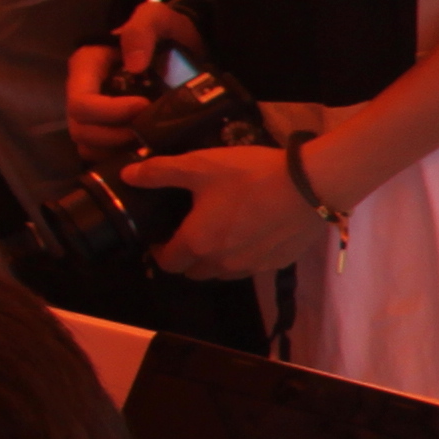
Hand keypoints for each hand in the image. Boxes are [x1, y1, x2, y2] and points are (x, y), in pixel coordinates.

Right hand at [64, 0, 204, 165]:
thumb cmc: (167, 28)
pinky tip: (147, 150)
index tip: (143, 107)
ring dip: (117, 150)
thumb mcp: (156, 17)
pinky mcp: (110, 127)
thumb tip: (133, 65)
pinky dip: (120, 157)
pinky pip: (103, 153)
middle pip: (81, 129)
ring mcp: (95, 112)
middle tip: (149, 131)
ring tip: (149, 142)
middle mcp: (84, 91)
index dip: (109, 113)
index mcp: (87, 68)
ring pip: (88, 145)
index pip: (81, 102)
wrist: (187, 43)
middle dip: (114, 136)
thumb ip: (141, 31)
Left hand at [132, 139, 333, 278]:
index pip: (167, 263)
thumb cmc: (249, 175)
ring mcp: (251, 266)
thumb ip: (159, 171)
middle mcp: (221, 263)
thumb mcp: (199, 165)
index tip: (162, 236)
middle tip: (191, 233)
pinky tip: (253, 233)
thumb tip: (128, 175)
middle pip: (194, 273)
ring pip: (222, 273)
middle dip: (187, 258)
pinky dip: (244, 256)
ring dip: (215, 260)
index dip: (159, 252)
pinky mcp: (277, 263)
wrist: (310, 185)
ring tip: (222, 234)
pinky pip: (251, 267)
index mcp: (197, 242)